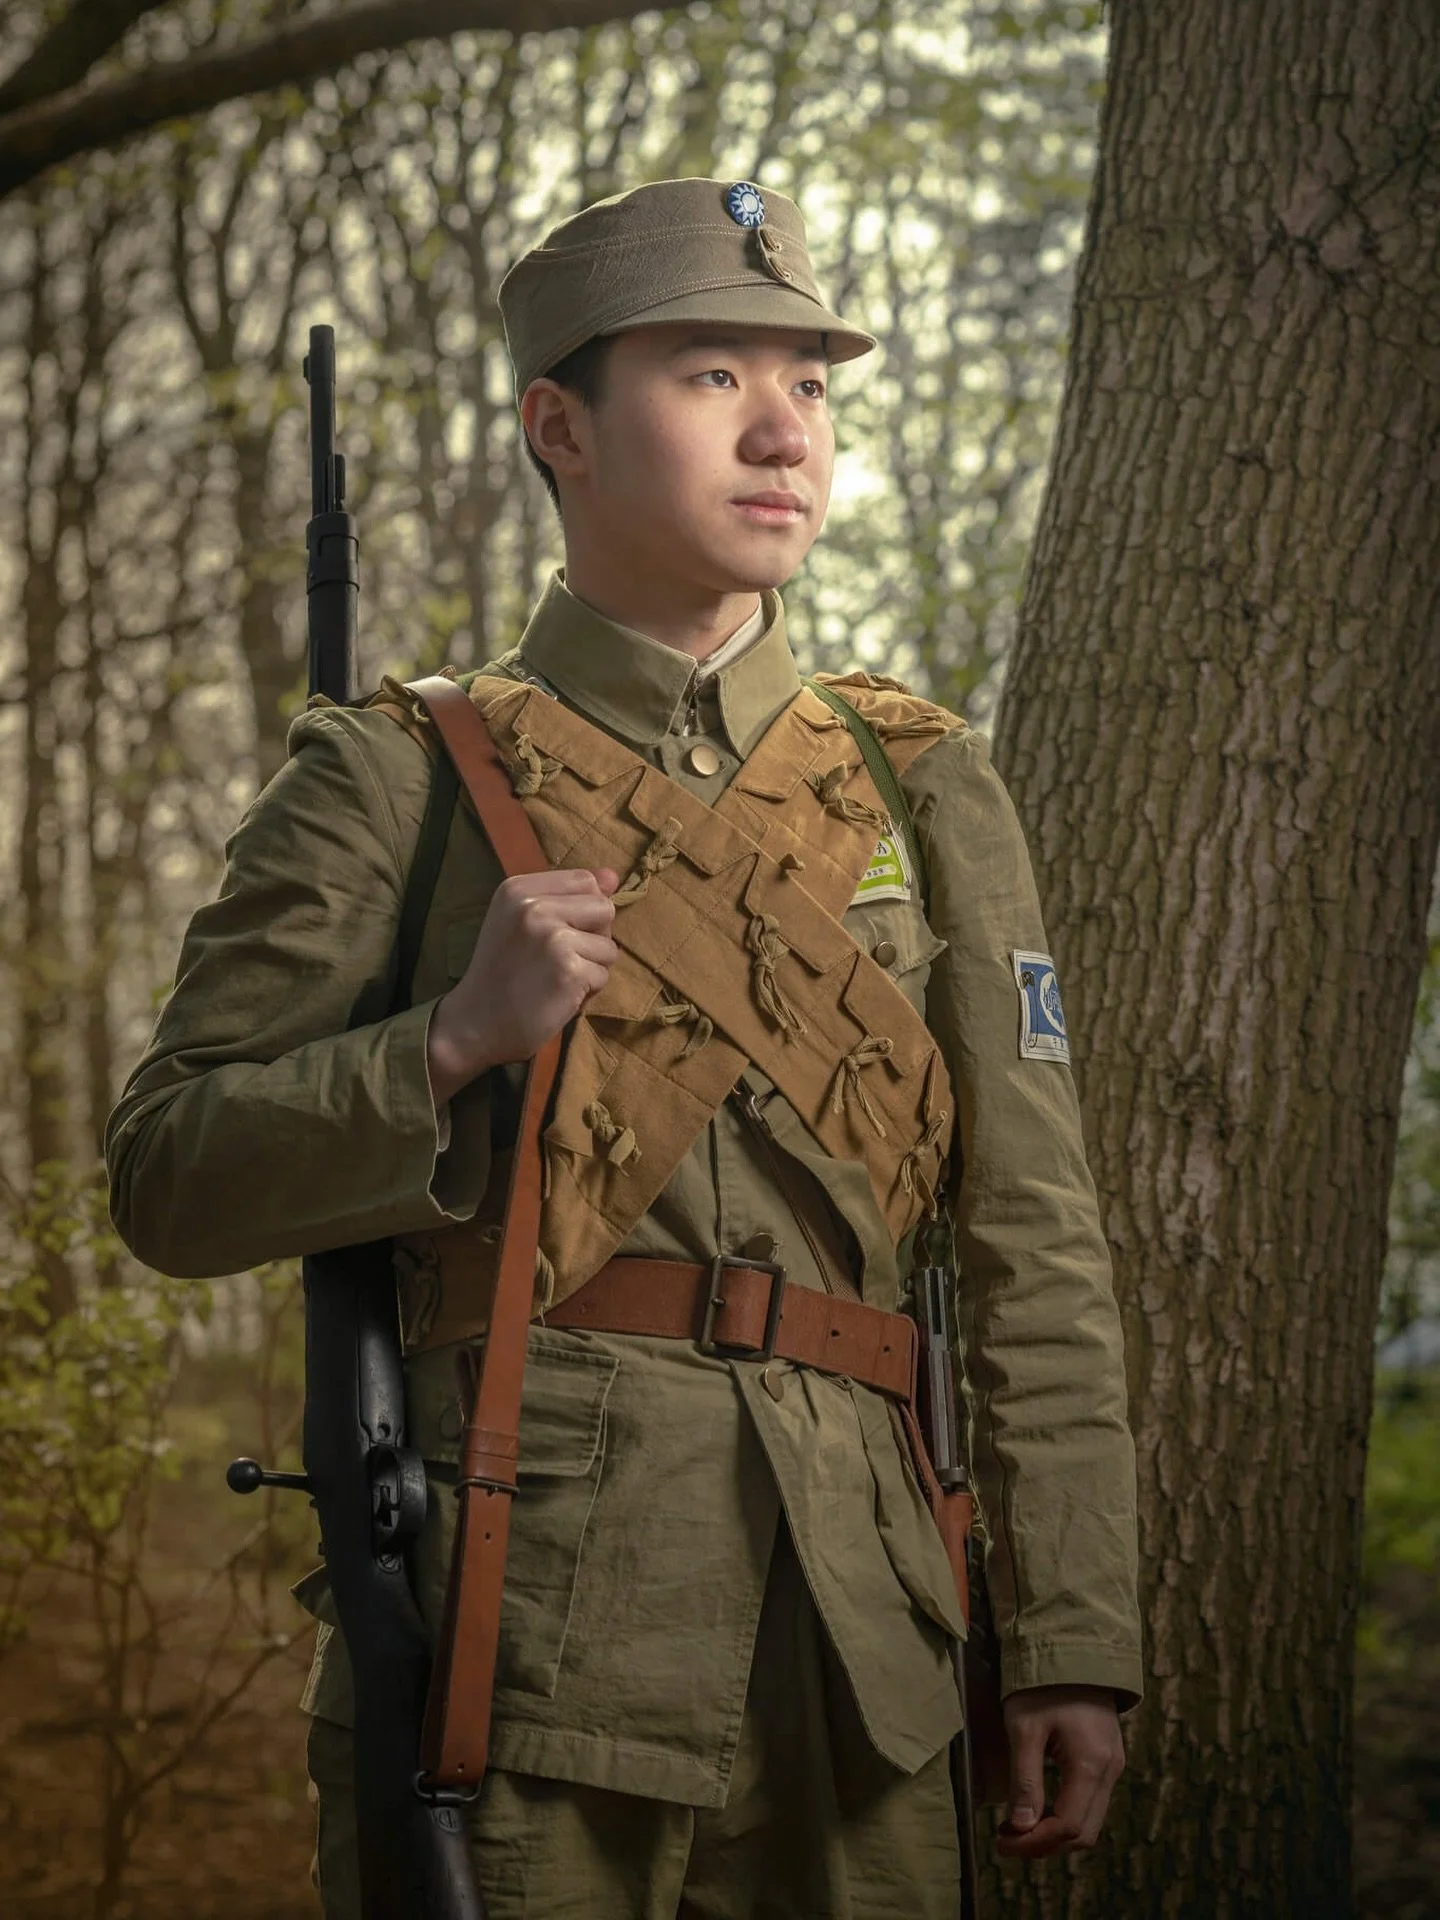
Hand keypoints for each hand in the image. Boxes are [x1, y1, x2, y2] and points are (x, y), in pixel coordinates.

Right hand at [426, 867, 618, 1102]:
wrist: (474, 1023)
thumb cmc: (502, 972)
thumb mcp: (521, 921)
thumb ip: (567, 896)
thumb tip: (612, 876)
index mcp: (519, 889)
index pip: (585, 880)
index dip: (583, 911)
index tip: (554, 933)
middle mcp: (534, 907)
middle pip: (604, 908)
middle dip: (592, 937)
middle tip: (557, 959)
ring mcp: (553, 938)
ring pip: (608, 946)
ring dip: (591, 967)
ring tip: (556, 978)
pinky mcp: (569, 971)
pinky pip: (603, 975)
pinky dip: (588, 991)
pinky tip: (559, 995)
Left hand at [995, 1684, 1124, 1858]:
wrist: (1073, 1648)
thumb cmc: (1043, 1685)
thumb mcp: (1024, 1728)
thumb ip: (1025, 1780)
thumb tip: (1021, 1826)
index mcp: (1091, 1765)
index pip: (1067, 1827)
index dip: (1034, 1843)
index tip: (1002, 1842)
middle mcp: (1110, 1771)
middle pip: (1083, 1832)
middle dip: (1044, 1844)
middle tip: (1007, 1839)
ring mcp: (1114, 1765)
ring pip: (1090, 1821)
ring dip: (1055, 1833)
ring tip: (1018, 1827)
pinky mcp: (1109, 1758)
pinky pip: (1092, 1802)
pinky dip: (1066, 1815)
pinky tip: (1040, 1807)